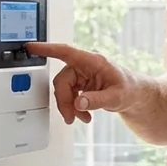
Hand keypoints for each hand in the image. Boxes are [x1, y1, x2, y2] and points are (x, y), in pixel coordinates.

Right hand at [24, 42, 143, 124]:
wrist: (135, 95)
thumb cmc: (130, 89)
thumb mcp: (117, 97)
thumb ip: (97, 100)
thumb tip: (79, 103)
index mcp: (93, 61)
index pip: (66, 52)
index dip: (47, 49)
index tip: (31, 47)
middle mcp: (85, 65)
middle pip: (62, 81)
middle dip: (64, 101)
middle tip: (71, 117)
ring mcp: (82, 74)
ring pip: (63, 90)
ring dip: (70, 106)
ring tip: (83, 118)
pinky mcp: (80, 83)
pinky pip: (68, 94)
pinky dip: (73, 107)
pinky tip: (84, 115)